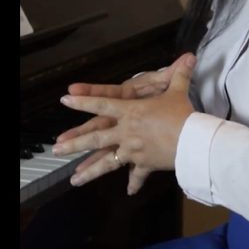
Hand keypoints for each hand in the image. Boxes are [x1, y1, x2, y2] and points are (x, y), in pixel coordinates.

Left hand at [54, 55, 195, 187]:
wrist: (193, 140)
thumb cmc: (182, 114)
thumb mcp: (178, 91)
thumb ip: (179, 74)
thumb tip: (189, 56)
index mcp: (131, 112)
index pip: (102, 104)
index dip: (83, 101)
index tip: (64, 100)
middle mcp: (126, 132)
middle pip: (95, 138)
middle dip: (74, 144)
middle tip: (56, 150)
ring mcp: (133, 150)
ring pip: (107, 162)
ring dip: (89, 171)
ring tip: (74, 180)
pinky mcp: (144, 164)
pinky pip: (137, 174)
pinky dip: (133, 182)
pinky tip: (128, 192)